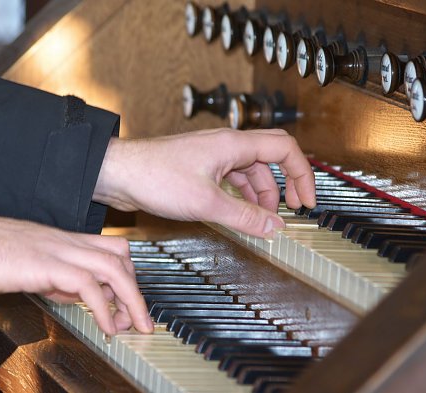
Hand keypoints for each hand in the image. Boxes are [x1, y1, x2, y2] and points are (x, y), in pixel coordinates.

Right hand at [0, 213, 152, 334]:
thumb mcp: (39, 269)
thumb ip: (63, 280)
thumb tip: (83, 296)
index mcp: (69, 241)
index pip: (114, 250)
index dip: (130, 276)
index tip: (132, 303)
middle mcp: (70, 242)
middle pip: (120, 257)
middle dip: (137, 290)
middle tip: (142, 320)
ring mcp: (61, 250)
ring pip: (112, 267)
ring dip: (131, 299)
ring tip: (135, 325)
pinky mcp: (49, 264)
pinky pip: (87, 285)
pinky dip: (103, 307)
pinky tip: (107, 325)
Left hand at [93, 128, 315, 237]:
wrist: (117, 173)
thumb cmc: (154, 177)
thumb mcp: (207, 203)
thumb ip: (244, 216)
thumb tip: (275, 227)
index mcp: (233, 145)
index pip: (285, 150)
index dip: (302, 174)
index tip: (308, 201)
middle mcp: (227, 146)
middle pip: (271, 159)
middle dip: (286, 184)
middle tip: (294, 209)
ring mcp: (213, 156)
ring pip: (251, 171)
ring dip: (262, 195)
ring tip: (263, 220)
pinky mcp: (201, 168)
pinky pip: (232, 179)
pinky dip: (242, 196)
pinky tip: (240, 213)